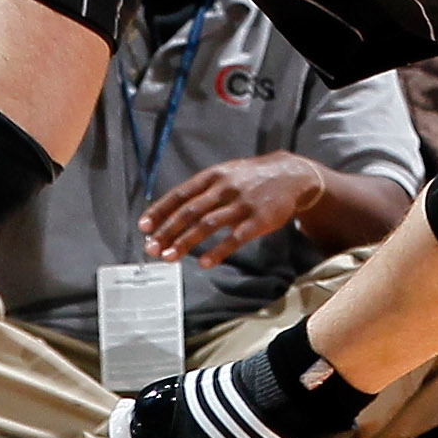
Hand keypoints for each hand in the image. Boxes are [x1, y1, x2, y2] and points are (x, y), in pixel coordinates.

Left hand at [140, 152, 324, 264]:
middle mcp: (225, 188)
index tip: (144, 227)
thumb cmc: (252, 178)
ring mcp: (242, 204)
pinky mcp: (258, 220)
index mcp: (213, 176)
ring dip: (186, 242)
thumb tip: (172, 212)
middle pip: (190, 211)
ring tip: (169, 258)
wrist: (293, 176)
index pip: (180, 194)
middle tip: (151, 248)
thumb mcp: (226, 174)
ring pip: (207, 224)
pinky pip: (235, 238)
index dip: (160, 210)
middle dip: (167, 231)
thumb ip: (203, 190)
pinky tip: (205, 263)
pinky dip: (218, 251)